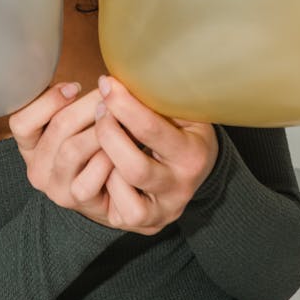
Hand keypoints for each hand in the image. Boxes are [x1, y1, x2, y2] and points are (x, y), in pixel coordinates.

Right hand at [8, 83, 116, 227]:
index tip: (75, 86)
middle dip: (88, 106)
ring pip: (72, 149)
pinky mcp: (78, 201)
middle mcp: (37, 169)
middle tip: (111, 95)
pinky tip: (121, 148)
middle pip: (57, 128)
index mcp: (29, 146)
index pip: (21, 122)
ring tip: (118, 117)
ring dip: (100, 129)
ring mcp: (56, 188)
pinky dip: (107, 158)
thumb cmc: (92, 146)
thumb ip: (69, 103)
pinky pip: (91, 176)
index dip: (48, 100)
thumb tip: (96, 80)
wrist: (111, 191)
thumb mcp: (73, 123)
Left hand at [94, 76, 218, 235]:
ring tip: (101, 136)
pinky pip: (118, 211)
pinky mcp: (146, 223)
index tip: (106, 84)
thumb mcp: (183, 110)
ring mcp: (163, 209)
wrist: (200, 168)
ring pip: (123, 191)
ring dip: (104, 160)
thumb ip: (157, 97)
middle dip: (108, 134)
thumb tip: (118, 76)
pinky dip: (107, 185)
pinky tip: (106, 165)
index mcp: (193, 153)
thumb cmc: (183, 128)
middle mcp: (180, 186)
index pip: (151, 130)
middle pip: (134, 167)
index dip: (123, 105)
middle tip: (99, 109)